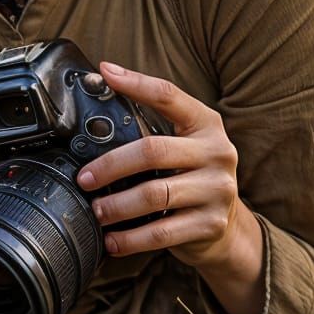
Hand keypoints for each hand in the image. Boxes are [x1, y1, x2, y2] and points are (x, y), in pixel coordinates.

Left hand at [76, 62, 255, 273]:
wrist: (229, 228)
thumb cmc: (193, 178)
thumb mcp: (184, 146)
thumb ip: (154, 130)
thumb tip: (98, 109)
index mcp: (206, 124)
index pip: (168, 95)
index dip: (136, 83)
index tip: (105, 73)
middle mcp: (217, 152)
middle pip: (152, 150)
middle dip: (110, 165)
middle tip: (84, 178)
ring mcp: (217, 189)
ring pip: (153, 194)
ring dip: (116, 206)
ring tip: (95, 210)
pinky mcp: (211, 224)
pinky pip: (161, 232)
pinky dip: (130, 238)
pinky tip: (112, 240)